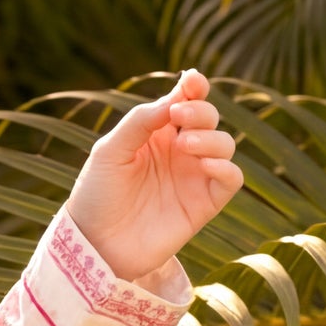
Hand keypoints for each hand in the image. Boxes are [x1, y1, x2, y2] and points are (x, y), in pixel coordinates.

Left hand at [63, 67, 242, 284]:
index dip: (194, 87)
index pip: (186, 101)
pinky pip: (231, 180)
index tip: (191, 81)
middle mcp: (179, 152)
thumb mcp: (110, 151)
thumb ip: (140, 122)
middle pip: (209, 118)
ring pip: (224, 144)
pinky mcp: (203, 204)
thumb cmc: (97, 195)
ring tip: (185, 144)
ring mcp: (193, 177)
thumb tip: (174, 99)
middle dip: (200, 111)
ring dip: (211, 138)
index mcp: (157, 134)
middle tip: (178, 117)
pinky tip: (207, 165)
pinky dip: (227, 168)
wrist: (94, 244)